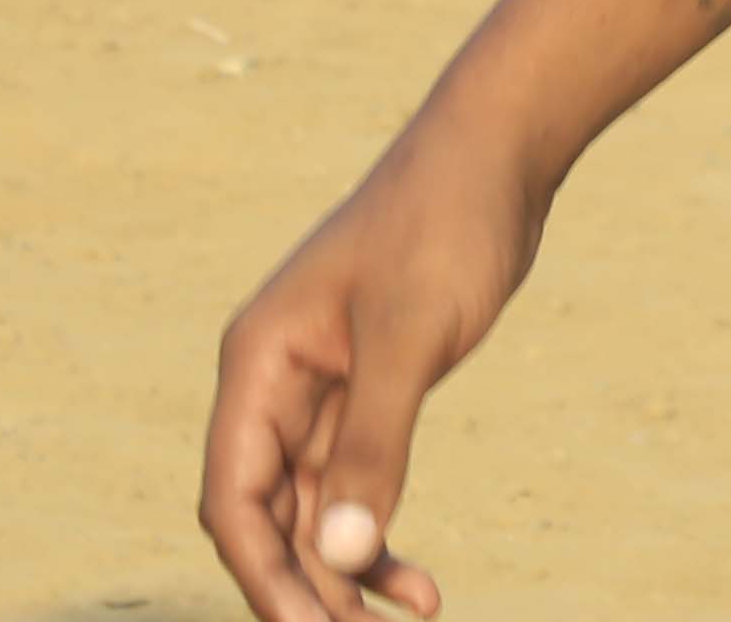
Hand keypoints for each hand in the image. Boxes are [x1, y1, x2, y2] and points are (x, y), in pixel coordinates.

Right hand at [202, 121, 535, 621]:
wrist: (496, 154)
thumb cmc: (446, 226)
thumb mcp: (412, 338)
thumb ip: (373, 445)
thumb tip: (336, 553)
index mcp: (259, 362)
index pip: (233, 499)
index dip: (264, 576)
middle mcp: (274, 381)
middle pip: (265, 517)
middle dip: (306, 587)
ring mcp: (318, 388)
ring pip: (312, 510)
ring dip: (348, 572)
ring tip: (411, 616)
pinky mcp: (366, 389)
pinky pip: (353, 483)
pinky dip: (378, 533)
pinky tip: (420, 585)